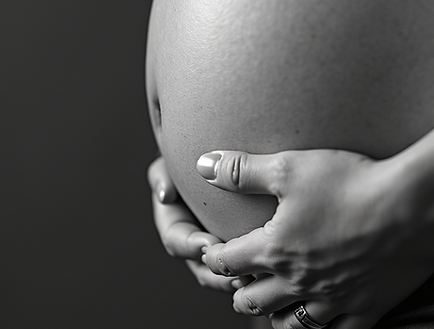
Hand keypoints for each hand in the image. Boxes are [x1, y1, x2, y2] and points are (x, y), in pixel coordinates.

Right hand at [147, 156, 247, 291]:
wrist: (220, 155)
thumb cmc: (188, 158)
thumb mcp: (170, 163)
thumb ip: (162, 174)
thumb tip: (165, 196)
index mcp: (174, 223)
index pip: (175, 241)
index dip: (190, 245)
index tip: (209, 243)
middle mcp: (195, 242)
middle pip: (201, 268)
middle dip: (217, 273)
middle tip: (236, 273)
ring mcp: (220, 248)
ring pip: (225, 274)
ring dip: (238, 278)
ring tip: (255, 277)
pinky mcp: (245, 248)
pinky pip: (249, 267)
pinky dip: (257, 271)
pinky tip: (271, 269)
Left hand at [197, 149, 433, 328]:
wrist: (415, 207)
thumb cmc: (351, 182)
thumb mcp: (289, 167)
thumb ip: (243, 170)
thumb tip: (202, 164)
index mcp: (274, 250)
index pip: (225, 262)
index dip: (211, 256)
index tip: (209, 250)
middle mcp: (298, 282)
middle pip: (251, 301)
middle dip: (239, 288)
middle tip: (241, 275)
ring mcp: (333, 300)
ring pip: (290, 324)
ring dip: (275, 313)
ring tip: (275, 300)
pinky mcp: (367, 309)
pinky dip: (324, 328)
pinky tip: (324, 317)